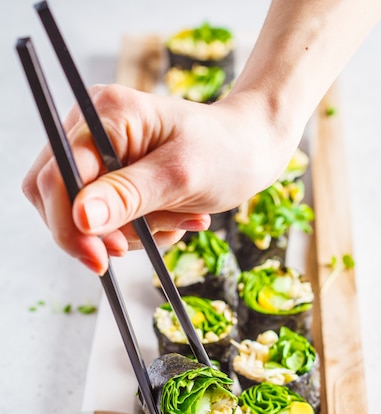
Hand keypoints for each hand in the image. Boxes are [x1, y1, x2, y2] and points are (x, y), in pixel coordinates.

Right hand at [23, 84, 297, 273]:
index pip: (56, 176)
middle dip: (99, 231)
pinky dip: (139, 230)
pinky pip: (107, 219)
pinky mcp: (115, 175)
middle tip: (136, 244)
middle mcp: (93, 129)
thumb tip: (81, 218)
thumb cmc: (226, 151)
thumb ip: (128, 196)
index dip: (68, 224)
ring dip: (129, 232)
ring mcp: (102, 153)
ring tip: (175, 219)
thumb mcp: (180, 176)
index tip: (99, 259)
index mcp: (105, 115)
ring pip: (84, 215)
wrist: (252, 148)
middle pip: (58, 198)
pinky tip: (173, 217)